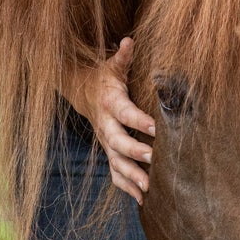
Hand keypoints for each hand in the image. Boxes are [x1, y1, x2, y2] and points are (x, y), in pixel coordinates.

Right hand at [68, 37, 155, 202]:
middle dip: (135, 151)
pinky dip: (127, 187)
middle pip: (118, 141)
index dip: (139, 120)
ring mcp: (106, 141)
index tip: (157, 128)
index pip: (125, 112)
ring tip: (149, 188)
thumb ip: (124, 56)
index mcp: (110, 102)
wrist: (82, 93)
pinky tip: (143, 199)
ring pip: (116, 162)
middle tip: (154, 159)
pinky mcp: (109, 152)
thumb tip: (130, 40)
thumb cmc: (105, 78)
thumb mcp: (112, 66)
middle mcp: (106, 125)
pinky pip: (115, 173)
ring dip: (132, 176)